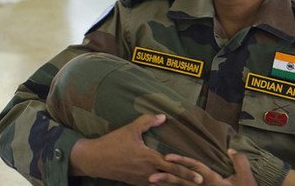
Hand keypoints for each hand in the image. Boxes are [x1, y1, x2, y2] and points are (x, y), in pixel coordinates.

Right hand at [70, 114, 203, 185]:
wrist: (94, 160)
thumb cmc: (113, 143)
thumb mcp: (130, 129)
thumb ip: (147, 121)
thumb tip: (163, 116)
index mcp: (149, 158)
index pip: (173, 167)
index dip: (187, 172)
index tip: (200, 177)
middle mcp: (147, 172)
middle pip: (171, 180)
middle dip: (186, 182)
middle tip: (200, 184)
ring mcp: (141, 179)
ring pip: (163, 185)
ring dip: (175, 185)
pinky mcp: (135, 182)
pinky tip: (169, 185)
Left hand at [149, 149, 257, 185]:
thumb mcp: (245, 177)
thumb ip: (239, 161)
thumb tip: (230, 149)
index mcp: (212, 180)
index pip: (194, 168)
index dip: (181, 162)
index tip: (167, 157)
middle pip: (182, 183)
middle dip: (166, 179)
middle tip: (150, 177)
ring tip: (151, 185)